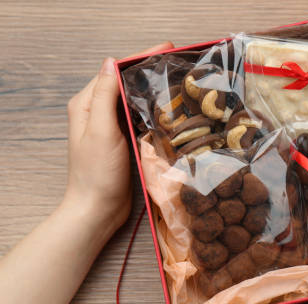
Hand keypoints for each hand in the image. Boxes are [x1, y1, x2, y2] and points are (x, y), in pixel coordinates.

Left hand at [62, 42, 173, 237]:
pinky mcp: (124, 142)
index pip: (114, 71)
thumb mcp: (100, 130)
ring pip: (134, 101)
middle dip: (150, 72)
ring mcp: (111, 128)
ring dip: (154, 92)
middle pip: (125, 84)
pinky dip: (153, 112)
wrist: (98, 209)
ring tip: (181, 84)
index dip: (139, 59)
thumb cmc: (97, 173)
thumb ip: (104, 96)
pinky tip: (172, 111)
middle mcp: (97, 112)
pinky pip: (139, 119)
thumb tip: (111, 62)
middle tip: (179, 66)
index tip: (166, 50)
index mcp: (87, 104)